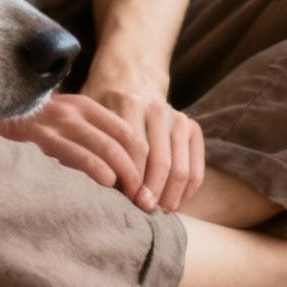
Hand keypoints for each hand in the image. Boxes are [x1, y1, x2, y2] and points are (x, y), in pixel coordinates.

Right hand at [0, 93, 146, 199]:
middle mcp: (79, 111)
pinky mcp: (44, 135)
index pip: (128, 133)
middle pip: (124, 142)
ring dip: (126, 175)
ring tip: (133, 198)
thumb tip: (116, 174)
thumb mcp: (63, 123)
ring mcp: (61, 122)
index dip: (144, 160)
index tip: (149, 185)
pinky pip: (80, 153)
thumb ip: (87, 138)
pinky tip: (108, 183)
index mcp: (87, 107)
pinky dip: (99, 169)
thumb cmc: (31, 124)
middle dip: (140, 173)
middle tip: (146, 199)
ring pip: (108, 148)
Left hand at [79, 82, 205, 213]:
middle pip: (160, 162)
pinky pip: (196, 166)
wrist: (131, 75)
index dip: (131, 180)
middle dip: (152, 191)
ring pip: (180, 167)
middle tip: (143, 211)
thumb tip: (90, 181)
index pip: (135, 150)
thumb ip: (90, 139)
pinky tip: (174, 202)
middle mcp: (157, 109)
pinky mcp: (191, 127)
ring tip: (158, 211)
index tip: (124, 201)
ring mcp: (177, 118)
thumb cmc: (103, 101)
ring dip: (170, 194)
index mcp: (128, 103)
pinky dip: (187, 189)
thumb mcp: (91, 111)